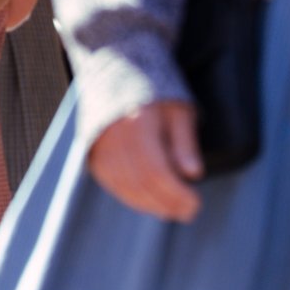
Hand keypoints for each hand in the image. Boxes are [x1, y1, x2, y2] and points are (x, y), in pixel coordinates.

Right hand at [87, 101, 202, 221]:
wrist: (116, 77)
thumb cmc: (155, 94)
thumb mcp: (178, 111)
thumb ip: (185, 142)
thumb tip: (193, 174)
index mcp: (136, 123)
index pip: (156, 170)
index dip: (176, 192)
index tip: (196, 202)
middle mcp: (113, 137)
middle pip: (140, 182)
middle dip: (166, 202)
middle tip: (188, 212)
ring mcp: (99, 146)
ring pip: (124, 186)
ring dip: (150, 204)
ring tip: (172, 211)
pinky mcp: (93, 154)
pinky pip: (112, 183)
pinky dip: (132, 197)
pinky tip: (150, 202)